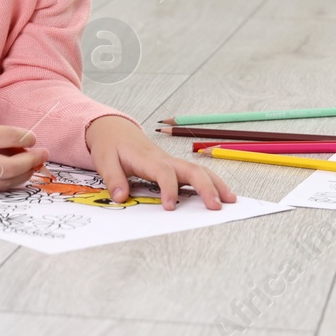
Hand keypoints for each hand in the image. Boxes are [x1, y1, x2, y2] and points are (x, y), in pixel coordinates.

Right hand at [0, 116, 49, 193]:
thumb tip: (19, 144)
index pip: (6, 138)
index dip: (24, 138)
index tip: (31, 137)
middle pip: (10, 165)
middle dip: (31, 160)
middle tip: (42, 153)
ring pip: (5, 181)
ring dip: (24, 174)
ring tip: (35, 165)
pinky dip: (9, 181)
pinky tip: (18, 174)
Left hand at [85, 115, 236, 209]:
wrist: (114, 129)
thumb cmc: (110, 144)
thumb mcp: (104, 160)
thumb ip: (113, 178)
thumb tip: (120, 197)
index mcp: (147, 158)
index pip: (164, 172)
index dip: (169, 189)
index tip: (170, 207)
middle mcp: (164, 158)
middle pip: (191, 169)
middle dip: (206, 187)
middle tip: (216, 207)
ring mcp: (171, 162)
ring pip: (199, 169)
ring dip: (216, 184)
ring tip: (231, 201)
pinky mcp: (174, 166)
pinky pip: (195, 173)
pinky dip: (211, 183)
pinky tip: (221, 195)